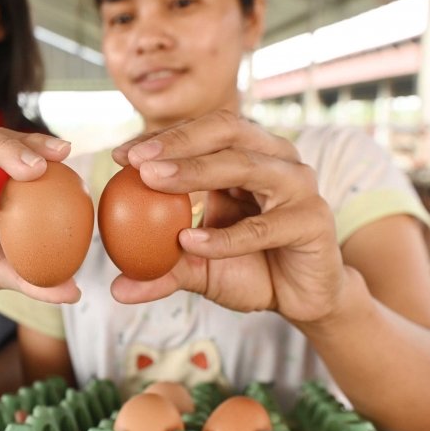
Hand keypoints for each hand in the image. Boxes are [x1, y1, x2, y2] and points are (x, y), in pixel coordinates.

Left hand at [110, 109, 348, 326]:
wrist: (304, 299)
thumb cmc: (250, 269)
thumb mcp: (198, 267)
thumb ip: (162, 271)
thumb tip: (116, 289)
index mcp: (246, 155)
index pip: (200, 133)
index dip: (161, 139)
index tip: (119, 156)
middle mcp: (274, 159)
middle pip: (225, 131)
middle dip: (177, 143)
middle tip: (136, 162)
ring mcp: (298, 186)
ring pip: (245, 166)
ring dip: (196, 172)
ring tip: (153, 182)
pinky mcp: (314, 220)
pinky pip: (263, 226)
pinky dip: (225, 236)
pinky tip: (190, 241)